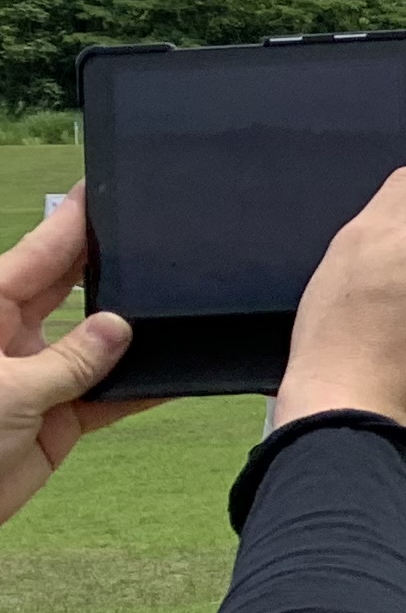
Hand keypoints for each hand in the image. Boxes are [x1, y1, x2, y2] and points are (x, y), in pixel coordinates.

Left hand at [0, 190, 147, 525]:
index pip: (38, 255)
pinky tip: (178, 373)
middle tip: (160, 242)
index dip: (72, 224)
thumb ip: (71, 359)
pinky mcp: (59, 422)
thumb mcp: (10, 391)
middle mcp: (12, 338)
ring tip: (181, 307)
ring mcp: (38, 378)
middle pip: (71, 291)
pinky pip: (110, 397)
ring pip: (98, 345)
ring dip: (135, 336)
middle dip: (111, 270)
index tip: (105, 190)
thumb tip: (121, 327)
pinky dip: (143, 389)